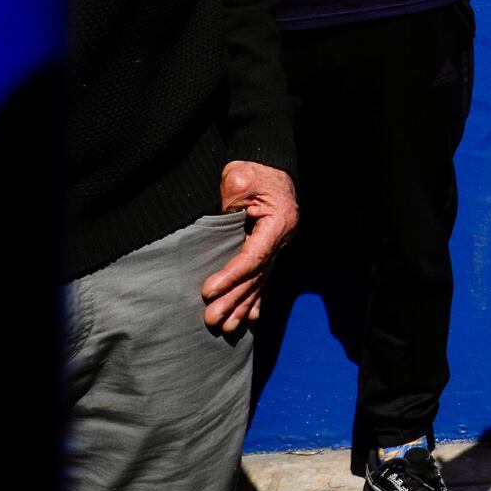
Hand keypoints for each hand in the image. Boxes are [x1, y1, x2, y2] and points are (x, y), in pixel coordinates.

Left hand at [201, 161, 297, 334]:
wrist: (267, 163)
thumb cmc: (253, 169)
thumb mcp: (241, 178)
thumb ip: (232, 201)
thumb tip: (221, 224)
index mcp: (280, 221)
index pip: (254, 255)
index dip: (232, 275)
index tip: (208, 291)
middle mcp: (282, 238)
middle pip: (257, 275)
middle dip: (234, 299)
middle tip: (211, 318)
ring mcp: (278, 244)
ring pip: (260, 280)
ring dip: (242, 305)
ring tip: (226, 327)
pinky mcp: (268, 247)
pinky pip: (262, 276)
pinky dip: (255, 297)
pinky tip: (250, 316)